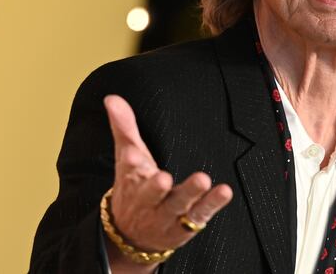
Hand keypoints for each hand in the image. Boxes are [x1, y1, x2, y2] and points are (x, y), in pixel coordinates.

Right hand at [103, 95, 232, 256]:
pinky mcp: (185, 225)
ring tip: (203, 179)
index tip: (132, 155)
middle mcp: (147, 200)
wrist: (130, 237)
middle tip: (163, 177)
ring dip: (190, 194)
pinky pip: (199, 214)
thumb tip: (112, 97)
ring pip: (177, 205)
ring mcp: (166, 215)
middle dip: (155, 187)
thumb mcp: (127, 157)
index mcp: (131, 179)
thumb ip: (124, 127)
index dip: (131, 162)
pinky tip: (224, 191)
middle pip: (151, 192)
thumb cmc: (133, 187)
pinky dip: (212, 204)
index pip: (128, 170)